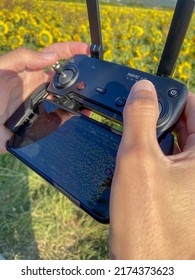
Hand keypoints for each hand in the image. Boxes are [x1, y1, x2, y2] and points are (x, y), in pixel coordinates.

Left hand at [0, 41, 88, 152]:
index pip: (54, 56)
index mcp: (30, 71)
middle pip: (65, 79)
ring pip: (65, 98)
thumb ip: (24, 58)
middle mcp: (38, 87)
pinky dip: (71, 115)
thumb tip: (52, 57)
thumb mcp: (1, 70)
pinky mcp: (41, 122)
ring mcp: (41, 105)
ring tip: (90, 98)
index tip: (86, 50)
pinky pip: (60, 118)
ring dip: (78, 97)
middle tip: (92, 80)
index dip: (70, 50)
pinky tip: (80, 113)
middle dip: (79, 77)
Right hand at [109, 80, 194, 259]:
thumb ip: (140, 118)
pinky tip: (137, 156)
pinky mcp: (180, 194)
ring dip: (156, 134)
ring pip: (176, 144)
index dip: (173, 95)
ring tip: (134, 131)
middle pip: (186, 126)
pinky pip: (169, 162)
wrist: (145, 267)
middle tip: (138, 110)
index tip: (153, 91)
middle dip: (162, 115)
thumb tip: (143, 89)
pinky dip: (154, 153)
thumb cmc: (146, 223)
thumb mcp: (138, 159)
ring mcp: (192, 183)